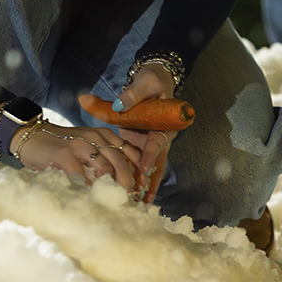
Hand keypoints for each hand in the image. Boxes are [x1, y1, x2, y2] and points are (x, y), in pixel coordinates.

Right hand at [14, 122, 143, 194]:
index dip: (139, 173)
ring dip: (111, 188)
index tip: (141, 191)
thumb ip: (103, 157)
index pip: (130, 152)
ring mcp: (79, 144)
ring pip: (105, 168)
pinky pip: (81, 175)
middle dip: (128, 185)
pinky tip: (89, 198)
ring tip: (113, 203)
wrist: (31, 137)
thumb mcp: (87, 146)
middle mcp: (94, 136)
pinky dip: (87, 188)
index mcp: (103, 135)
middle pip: (122, 162)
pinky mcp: (64, 154)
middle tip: (129, 202)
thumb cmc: (61, 147)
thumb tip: (125, 183)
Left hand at [113, 63, 177, 202]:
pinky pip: (138, 160)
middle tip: (142, 198)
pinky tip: (130, 190)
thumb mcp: (144, 83)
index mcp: (164, 123)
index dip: (150, 156)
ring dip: (143, 183)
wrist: (152, 78)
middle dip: (149, 180)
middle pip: (157, 162)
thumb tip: (117, 105)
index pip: (157, 143)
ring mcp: (149, 141)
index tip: (144, 169)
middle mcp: (159, 136)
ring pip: (149, 166)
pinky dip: (134, 174)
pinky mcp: (138, 141)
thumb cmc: (152, 80)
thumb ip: (131, 95)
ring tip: (138, 203)